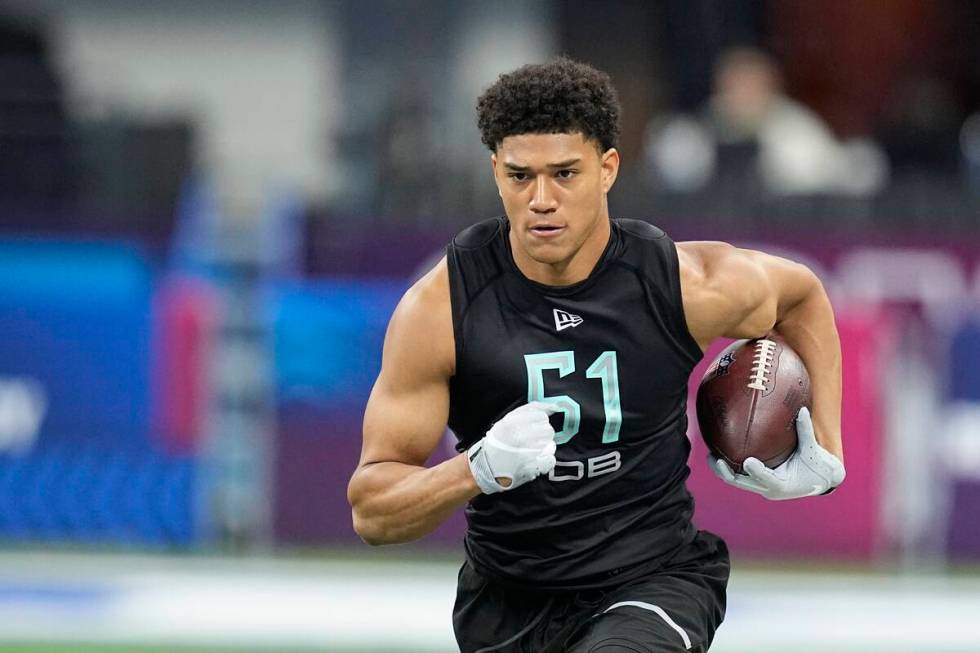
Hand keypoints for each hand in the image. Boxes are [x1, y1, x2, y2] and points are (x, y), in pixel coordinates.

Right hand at [467, 402, 557, 493]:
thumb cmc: (498, 442)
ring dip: (543, 448)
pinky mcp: (533, 468)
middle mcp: (520, 437)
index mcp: (512, 423)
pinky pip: (550, 459)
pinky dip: (545, 460)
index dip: (538, 422)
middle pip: (548, 430)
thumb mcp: (508, 420)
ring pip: (551, 445)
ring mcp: (527, 453)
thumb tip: (554, 407)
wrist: (488, 468)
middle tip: (531, 440)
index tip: (531, 427)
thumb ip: (530, 410)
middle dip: (542, 435)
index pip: (541, 416)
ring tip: (531, 451)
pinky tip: (535, 460)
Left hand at [708, 407, 844, 499]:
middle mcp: (770, 489)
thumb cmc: (818, 466)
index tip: (747, 461)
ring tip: (709, 457)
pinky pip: (741, 476)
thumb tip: (802, 410)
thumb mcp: (814, 450)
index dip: (757, 471)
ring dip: (723, 471)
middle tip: (715, 459)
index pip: (768, 479)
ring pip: (738, 481)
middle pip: (743, 483)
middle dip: (727, 473)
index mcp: (784, 484)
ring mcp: (762, 487)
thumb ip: (806, 431)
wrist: (821, 481)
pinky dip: (730, 467)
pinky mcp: (759, 483)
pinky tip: (720, 452)